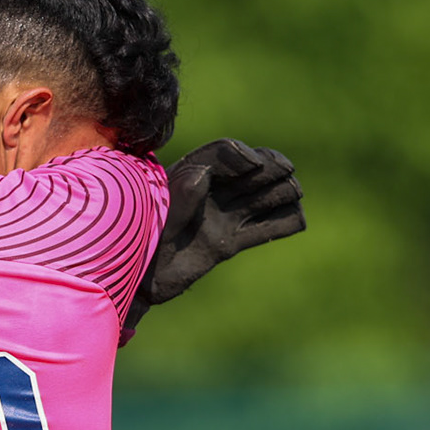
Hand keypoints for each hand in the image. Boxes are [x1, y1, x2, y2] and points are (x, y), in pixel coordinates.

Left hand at [123, 139, 304, 339]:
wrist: (134, 277)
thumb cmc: (142, 239)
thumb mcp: (159, 212)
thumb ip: (181, 193)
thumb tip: (205, 174)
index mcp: (188, 175)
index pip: (225, 152)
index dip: (245, 155)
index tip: (254, 166)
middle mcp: (208, 193)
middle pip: (252, 170)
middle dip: (272, 171)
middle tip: (285, 180)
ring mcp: (220, 217)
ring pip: (264, 196)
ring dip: (283, 193)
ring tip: (291, 195)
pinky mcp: (227, 242)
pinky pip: (265, 229)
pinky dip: (285, 222)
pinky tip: (296, 219)